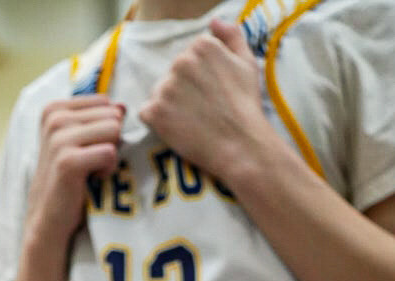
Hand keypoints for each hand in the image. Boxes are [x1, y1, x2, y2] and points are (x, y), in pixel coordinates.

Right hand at [26, 96, 124, 242]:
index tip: (86, 150)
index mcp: (54, 109)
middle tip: (89, 163)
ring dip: (109, 155)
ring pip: (114, 130)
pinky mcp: (68, 161)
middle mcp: (54, 118)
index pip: (105, 103)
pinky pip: (110, 153)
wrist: (48, 219)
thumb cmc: (68, 181)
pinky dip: (107, 170)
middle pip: (112, 115)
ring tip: (89, 171)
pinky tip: (91, 180)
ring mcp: (59, 139)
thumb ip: (100, 119)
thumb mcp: (80, 142)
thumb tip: (123, 106)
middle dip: (109, 141)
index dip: (104, 129)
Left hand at [140, 19, 271, 185]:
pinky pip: (147, 113)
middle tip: (202, 109)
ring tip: (191, 120)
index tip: (211, 93)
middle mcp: (181, 62)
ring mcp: (166, 87)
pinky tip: (176, 129)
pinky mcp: (155, 112)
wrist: (240, 144)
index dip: (200, 78)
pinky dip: (157, 122)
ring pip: (159, 93)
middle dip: (183, 90)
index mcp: (202, 46)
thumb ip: (232, 36)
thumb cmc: (246, 105)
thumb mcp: (247, 63)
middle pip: (173, 74)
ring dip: (169, 106)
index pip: (189, 57)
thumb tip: (214, 22)